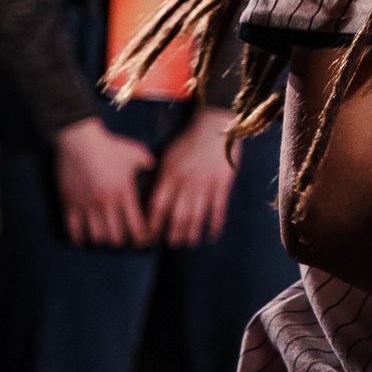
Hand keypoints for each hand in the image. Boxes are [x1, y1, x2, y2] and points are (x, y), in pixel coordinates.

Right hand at [54, 118, 155, 248]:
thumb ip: (149, 163)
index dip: (142, 239)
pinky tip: (83, 240)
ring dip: (102, 243)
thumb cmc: (110, 146)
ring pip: (95, 237)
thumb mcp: (136, 152)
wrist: (79, 140)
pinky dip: (79, 238)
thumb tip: (157, 169)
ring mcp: (86, 205)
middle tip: (125, 243)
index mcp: (124, 193)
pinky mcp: (69, 204)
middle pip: (116, 237)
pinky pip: (73, 230)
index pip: (136, 226)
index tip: (144, 242)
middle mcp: (106, 203)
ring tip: (106, 241)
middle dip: (123, 244)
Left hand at [148, 108, 239, 250]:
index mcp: (169, 175)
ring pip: (197, 217)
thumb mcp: (168, 156)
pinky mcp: (222, 185)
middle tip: (171, 244)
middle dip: (173, 235)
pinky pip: (217, 211)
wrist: (215, 126)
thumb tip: (149, 199)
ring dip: (192, 234)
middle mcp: (186, 183)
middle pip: (177, 217)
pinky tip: (211, 236)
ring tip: (188, 243)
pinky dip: (214, 226)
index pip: (157, 206)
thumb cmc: (188, 141)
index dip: (152, 225)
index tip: (149, 237)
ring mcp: (205, 185)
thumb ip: (160, 177)